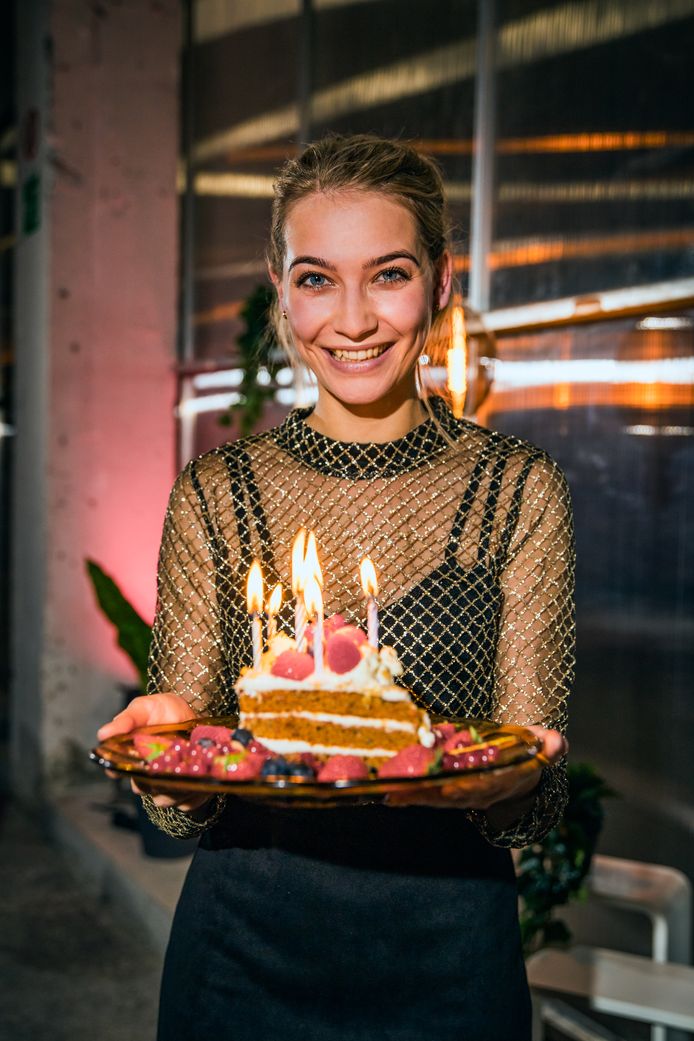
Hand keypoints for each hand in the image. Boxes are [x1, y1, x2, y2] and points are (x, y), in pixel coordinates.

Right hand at [97, 693, 211, 814]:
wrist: (193, 713)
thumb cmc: (164, 710)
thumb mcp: (144, 708)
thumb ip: (127, 720)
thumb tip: (103, 733)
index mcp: (131, 758)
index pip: (116, 771)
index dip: (118, 771)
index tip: (124, 764)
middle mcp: (147, 775)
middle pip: (142, 788)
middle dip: (150, 779)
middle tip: (161, 763)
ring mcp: (167, 785)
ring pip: (164, 799)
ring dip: (172, 787)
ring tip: (183, 769)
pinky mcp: (189, 791)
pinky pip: (188, 803)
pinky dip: (192, 795)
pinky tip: (197, 778)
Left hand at [386, 725, 567, 813]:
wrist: (521, 775)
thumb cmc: (528, 753)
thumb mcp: (542, 746)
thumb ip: (549, 746)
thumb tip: (558, 742)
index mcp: (498, 781)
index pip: (480, 786)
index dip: (462, 788)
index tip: (445, 787)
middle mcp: (478, 793)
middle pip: (448, 796)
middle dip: (424, 794)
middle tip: (398, 791)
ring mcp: (462, 795)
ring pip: (434, 798)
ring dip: (411, 797)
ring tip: (386, 793)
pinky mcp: (448, 793)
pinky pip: (427, 796)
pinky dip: (408, 796)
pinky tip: (387, 793)